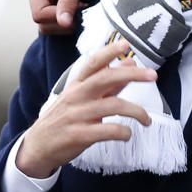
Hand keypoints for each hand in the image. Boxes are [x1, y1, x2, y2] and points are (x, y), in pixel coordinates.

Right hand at [16, 39, 156, 177]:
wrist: (38, 147)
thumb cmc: (64, 120)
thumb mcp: (80, 99)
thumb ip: (106, 84)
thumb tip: (130, 65)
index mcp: (76, 85)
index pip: (92, 63)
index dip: (109, 52)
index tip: (126, 44)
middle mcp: (76, 96)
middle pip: (105, 79)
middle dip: (131, 75)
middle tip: (153, 75)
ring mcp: (77, 115)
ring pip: (113, 106)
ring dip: (136, 111)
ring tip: (147, 120)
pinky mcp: (79, 135)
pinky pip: (107, 131)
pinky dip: (123, 132)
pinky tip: (128, 134)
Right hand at [25, 0, 104, 34]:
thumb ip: (68, 2)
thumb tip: (64, 23)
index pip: (39, 14)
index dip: (57, 18)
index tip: (77, 14)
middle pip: (42, 21)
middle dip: (63, 20)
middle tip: (81, 10)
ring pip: (50, 23)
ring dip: (67, 20)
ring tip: (81, 6)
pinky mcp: (53, 2)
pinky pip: (57, 19)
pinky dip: (70, 18)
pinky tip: (79, 8)